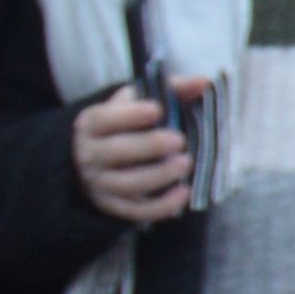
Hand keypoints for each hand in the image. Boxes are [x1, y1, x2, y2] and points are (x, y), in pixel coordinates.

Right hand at [72, 81, 202, 226]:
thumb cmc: (125, 124)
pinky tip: (184, 192)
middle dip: (148, 146)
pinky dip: (160, 206)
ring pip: (127, 184)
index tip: (157, 110)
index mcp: (91, 124)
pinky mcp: (113, 207)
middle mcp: (90, 156)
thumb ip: (171, 90)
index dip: (129, 116)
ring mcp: (100, 184)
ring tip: (185, 163)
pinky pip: (136, 211)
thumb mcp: (138, 101)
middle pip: (115, 153)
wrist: (95, 159)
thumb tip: (204, 82)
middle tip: (178, 140)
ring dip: (158, 176)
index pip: (103, 120)